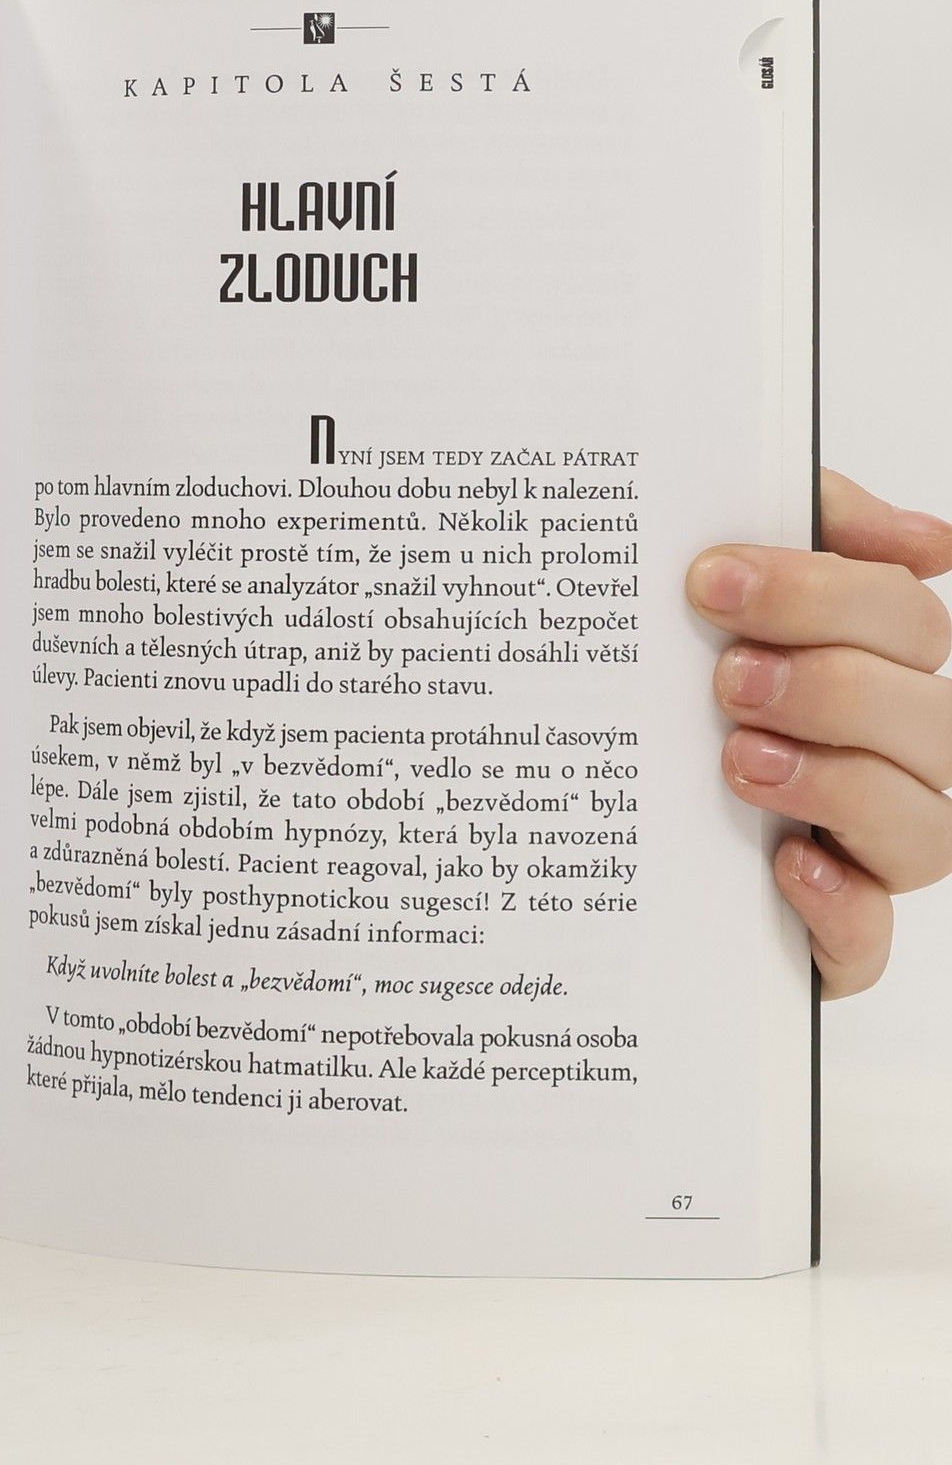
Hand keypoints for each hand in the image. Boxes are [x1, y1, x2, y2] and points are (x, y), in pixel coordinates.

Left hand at [688, 470, 951, 996]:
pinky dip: (840, 905)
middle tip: (725, 678)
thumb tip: (932, 542)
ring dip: (839, 786)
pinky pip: (869, 942)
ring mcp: (861, 851)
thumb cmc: (660, 675)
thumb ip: (812, 522)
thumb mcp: (717, 574)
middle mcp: (886, 760)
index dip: (821, 594)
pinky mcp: (823, 938)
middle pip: (936, 721)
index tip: (709, 580)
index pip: (907, 622)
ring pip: (928, 831)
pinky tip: (783, 861)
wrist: (550, 805)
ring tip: (738, 759)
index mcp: (869, 668)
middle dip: (833, 689)